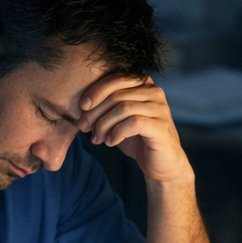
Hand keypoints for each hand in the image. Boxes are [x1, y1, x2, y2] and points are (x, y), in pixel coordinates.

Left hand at [77, 74, 192, 184]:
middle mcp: (154, 92)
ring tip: (97, 138)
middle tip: (83, 127)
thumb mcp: (117, 119)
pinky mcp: (161, 126)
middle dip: (95, 111)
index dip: (95, 91)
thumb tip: (80, 106)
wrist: (160, 164)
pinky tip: (110, 142)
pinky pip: (133, 123)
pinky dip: (116, 133)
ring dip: (104, 124)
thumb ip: (104, 107)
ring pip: (123, 108)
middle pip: (117, 94)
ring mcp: (160, 108)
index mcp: (144, 84)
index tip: (81, 107)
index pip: (115, 78)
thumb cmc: (136, 139)